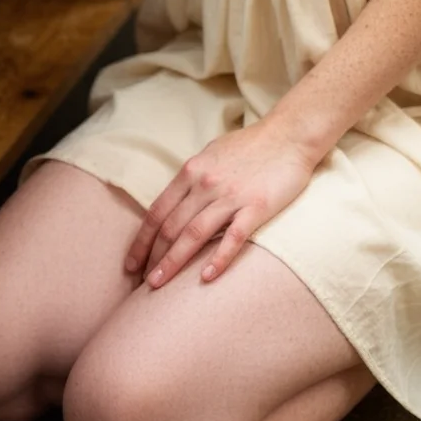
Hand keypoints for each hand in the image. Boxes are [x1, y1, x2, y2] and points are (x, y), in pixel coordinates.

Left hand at [124, 121, 315, 288]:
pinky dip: (218, 259)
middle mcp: (205, 183)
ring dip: (173, 262)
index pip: (158, 211)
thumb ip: (193, 177)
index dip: (142, 240)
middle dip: (153, 258)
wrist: (289, 134)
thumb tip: (175, 202)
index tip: (131, 263)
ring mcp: (230, 195)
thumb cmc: (251, 145)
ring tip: (158, 286)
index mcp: (192, 171)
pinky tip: (206, 278)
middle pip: (171, 227)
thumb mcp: (212, 153)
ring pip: (194, 234)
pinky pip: (233, 238)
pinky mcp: (256, 206)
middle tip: (142, 284)